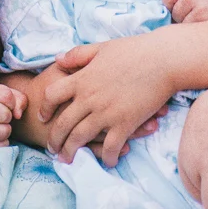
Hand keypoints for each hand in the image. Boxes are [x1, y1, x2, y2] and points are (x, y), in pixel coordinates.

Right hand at [0, 82, 27, 147]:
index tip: (4, 103)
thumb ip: (18, 99)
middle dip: (8, 116)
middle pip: (6, 115)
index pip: (7, 96)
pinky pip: (0, 146)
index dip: (11, 101)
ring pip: (4, 132)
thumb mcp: (5, 93)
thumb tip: (18, 115)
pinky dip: (2, 142)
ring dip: (5, 130)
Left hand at [38, 35, 174, 166]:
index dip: (45, 108)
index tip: (44, 117)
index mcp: (82, 78)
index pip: (52, 95)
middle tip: (51, 149)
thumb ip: (78, 54)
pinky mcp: (125, 124)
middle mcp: (90, 98)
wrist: (163, 60)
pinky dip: (105, 157)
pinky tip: (105, 161)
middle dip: (54, 140)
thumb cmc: (134, 50)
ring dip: (71, 152)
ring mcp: (106, 113)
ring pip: (80, 138)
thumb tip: (58, 59)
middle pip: (62, 124)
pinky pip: (110, 147)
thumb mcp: (101, 47)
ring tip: (68, 159)